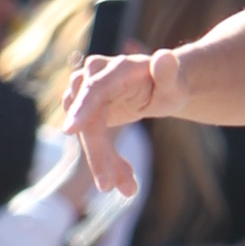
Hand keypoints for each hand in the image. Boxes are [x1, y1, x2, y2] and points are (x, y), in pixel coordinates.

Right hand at [61, 46, 190, 195]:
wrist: (160, 88)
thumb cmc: (169, 86)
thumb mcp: (175, 84)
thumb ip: (169, 72)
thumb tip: (164, 58)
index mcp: (118, 68)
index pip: (95, 88)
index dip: (82, 108)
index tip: (69, 131)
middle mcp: (95, 76)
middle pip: (87, 117)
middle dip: (98, 154)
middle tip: (110, 187)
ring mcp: (85, 92)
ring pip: (85, 132)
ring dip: (103, 161)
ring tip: (128, 187)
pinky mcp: (84, 109)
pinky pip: (89, 138)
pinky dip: (104, 160)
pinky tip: (124, 177)